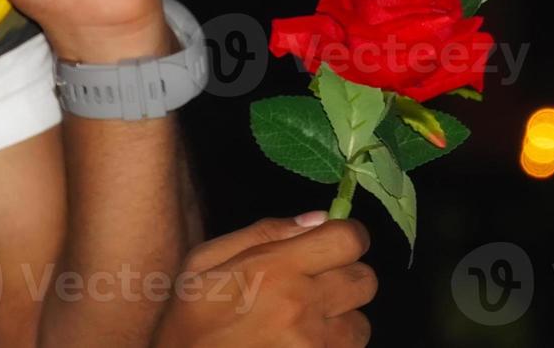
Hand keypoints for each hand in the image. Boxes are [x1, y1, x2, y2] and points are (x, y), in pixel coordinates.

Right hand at [153, 215, 375, 346]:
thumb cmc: (188, 318)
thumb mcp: (205, 262)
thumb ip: (264, 232)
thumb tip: (319, 218)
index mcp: (276, 269)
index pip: (349, 240)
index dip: (348, 236)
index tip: (334, 243)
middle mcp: (302, 308)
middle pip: (365, 281)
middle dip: (346, 277)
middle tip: (318, 286)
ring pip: (361, 325)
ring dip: (342, 321)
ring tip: (308, 324)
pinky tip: (301, 345)